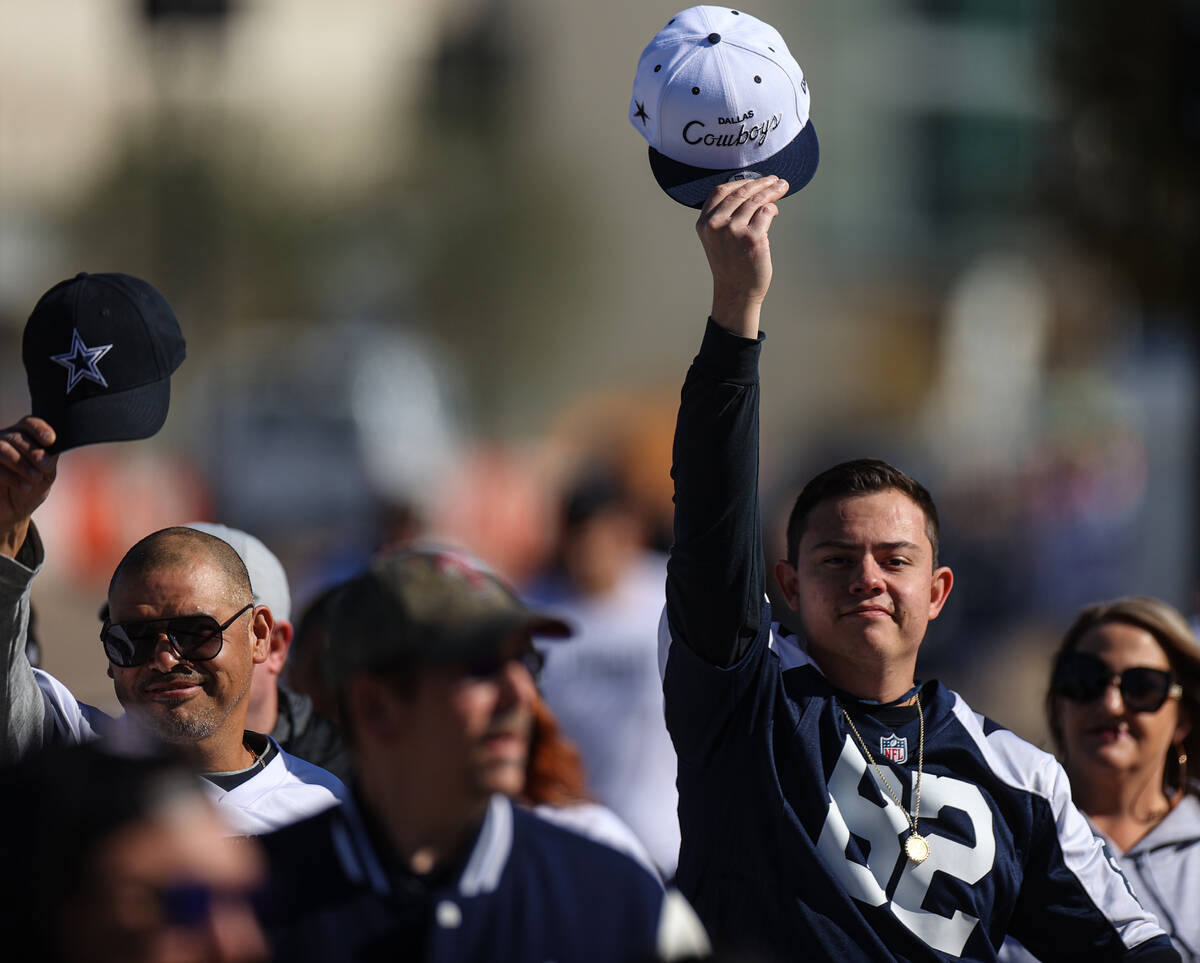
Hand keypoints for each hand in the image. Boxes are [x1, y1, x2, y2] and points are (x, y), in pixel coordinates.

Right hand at [0, 417, 57, 558]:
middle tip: (45, 466)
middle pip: (17, 436)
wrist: (14, 512)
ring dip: (22, 463)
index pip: (29, 424)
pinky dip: (11, 477)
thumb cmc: (31, 488)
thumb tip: (53, 448)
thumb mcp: (46, 474)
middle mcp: (5, 441)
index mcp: (23, 438)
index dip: (39, 429)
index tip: (51, 440)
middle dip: (33, 450)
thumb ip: (49, 459)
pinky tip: (24, 487)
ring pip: (3, 448)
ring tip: (36, 478)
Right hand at [695, 176, 788, 337]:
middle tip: (775, 180)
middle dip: (761, 183)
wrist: (736, 292)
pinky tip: (774, 211)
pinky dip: (772, 208)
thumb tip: (751, 191)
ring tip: (782, 187)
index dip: (740, 182)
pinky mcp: (752, 238)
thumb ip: (724, 216)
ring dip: (772, 191)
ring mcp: (734, 230)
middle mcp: (716, 225)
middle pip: (741, 192)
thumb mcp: (717, 238)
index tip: (755, 180)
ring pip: (756, 200)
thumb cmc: (730, 265)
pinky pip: (766, 212)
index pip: (720, 191)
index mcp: (704, 223)